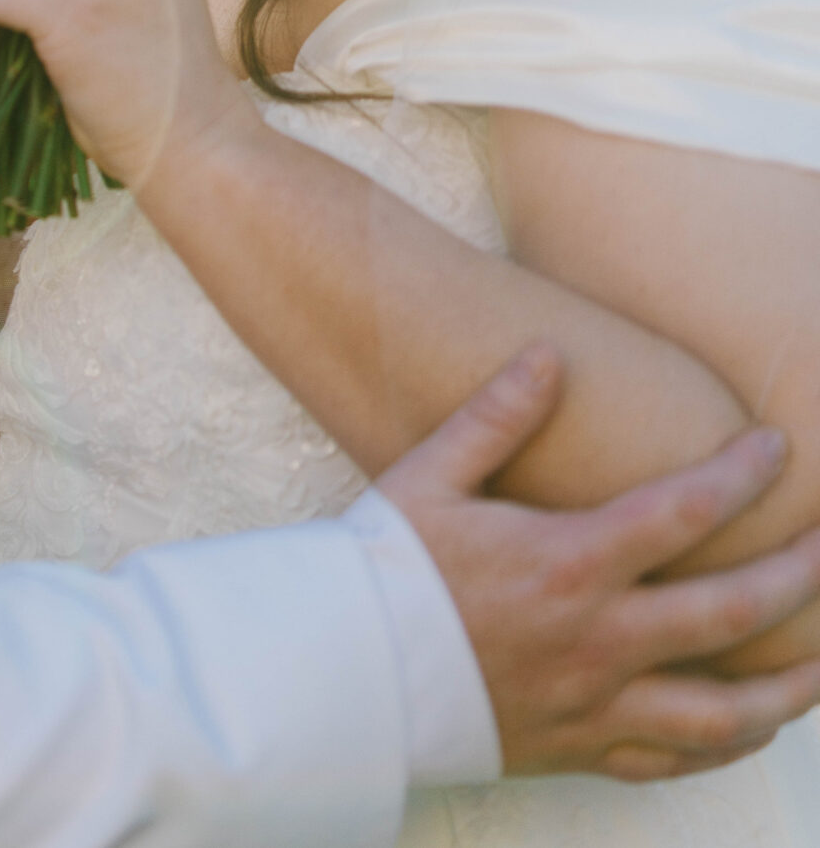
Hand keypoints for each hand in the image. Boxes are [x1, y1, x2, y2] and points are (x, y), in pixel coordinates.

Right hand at [384, 344, 819, 780]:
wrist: (343, 671)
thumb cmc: (385, 568)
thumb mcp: (430, 475)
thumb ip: (496, 416)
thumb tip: (548, 355)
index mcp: (567, 562)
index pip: (683, 513)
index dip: (741, 476)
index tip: (777, 450)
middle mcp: (597, 639)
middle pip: (731, 612)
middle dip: (800, 577)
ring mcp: (594, 704)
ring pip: (723, 713)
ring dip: (788, 689)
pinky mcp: (578, 748)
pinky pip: (673, 762)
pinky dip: (723, 747)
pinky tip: (747, 728)